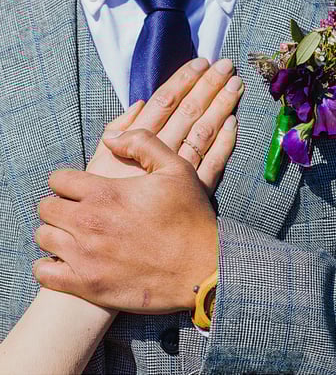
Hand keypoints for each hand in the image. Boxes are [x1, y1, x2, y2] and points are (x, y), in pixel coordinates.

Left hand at [34, 58, 243, 312]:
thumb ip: (142, 143)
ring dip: (55, 233)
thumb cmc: (191, 217)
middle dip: (58, 204)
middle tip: (76, 209)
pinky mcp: (88, 286)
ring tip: (73, 234)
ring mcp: (85, 257)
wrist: (203, 270)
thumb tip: (110, 138)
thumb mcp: (176, 168)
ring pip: (43, 237)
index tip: (78, 187)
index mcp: (106, 193)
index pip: (58, 179)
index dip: (66, 180)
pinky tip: (66, 261)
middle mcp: (89, 223)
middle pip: (45, 207)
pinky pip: (44, 274)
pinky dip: (49, 266)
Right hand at [87, 57, 243, 195]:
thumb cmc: (100, 203)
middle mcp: (162, 154)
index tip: (201, 62)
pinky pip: (215, 165)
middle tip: (227, 65)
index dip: (185, 81)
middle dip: (209, 86)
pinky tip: (235, 125)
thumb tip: (141, 103)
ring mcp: (181, 174)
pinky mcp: (194, 194)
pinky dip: (226, 144)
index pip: (166, 102)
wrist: (111, 247)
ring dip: (222, 107)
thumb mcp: (99, 164)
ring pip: (205, 133)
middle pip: (190, 112)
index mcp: (137, 143)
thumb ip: (118, 132)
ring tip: (235, 85)